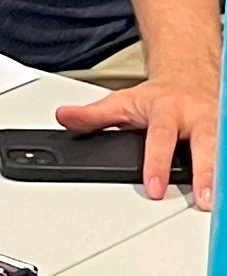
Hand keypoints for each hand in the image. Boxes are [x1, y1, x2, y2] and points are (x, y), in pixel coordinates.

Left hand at [55, 71, 216, 207]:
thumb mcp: (121, 102)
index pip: (160, 139)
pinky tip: (225, 187)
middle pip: (204, 144)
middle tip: (204, 200)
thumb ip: (94, 115)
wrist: (188, 75)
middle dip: (206, 173)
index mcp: (165, 110)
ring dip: (222, 175)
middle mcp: (195, 116)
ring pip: (223, 148)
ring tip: (219, 199)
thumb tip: (64, 117)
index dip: (157, 164)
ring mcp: (217, 123)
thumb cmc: (156, 97)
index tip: (153, 187)